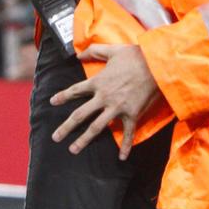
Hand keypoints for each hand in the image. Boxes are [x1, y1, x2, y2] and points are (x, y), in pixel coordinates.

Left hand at [51, 43, 162, 159]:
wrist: (156, 66)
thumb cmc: (135, 56)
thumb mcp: (113, 50)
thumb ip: (94, 51)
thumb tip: (78, 53)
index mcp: (98, 82)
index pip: (75, 91)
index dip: (63, 97)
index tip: (52, 102)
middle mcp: (104, 97)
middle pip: (80, 115)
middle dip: (66, 127)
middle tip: (55, 138)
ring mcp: (117, 108)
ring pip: (96, 127)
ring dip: (84, 140)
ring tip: (73, 150)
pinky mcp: (132, 115)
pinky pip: (127, 134)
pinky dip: (125, 146)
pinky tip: (121, 158)